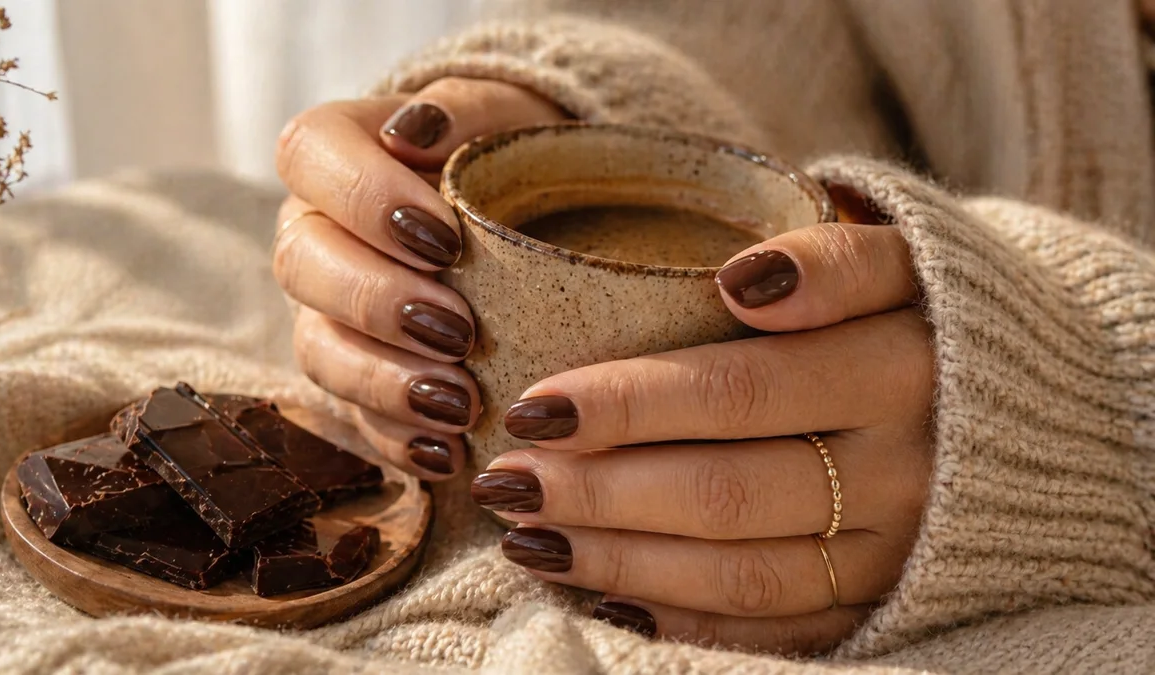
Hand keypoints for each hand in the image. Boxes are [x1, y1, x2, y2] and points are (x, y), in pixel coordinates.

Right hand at [273, 78, 565, 478]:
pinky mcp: (356, 377)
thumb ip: (466, 110)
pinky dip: (399, 437)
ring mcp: (327, 311)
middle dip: (379, 303)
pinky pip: (354, 417)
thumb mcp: (505, 117)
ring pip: (320, 351)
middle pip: (304, 265)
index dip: (363, 198)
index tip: (444, 238)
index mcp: (336, 153)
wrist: (532, 215)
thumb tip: (417, 127)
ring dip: (386, 383)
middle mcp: (315, 232)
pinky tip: (448, 452)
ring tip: (461, 403)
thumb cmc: (512, 156)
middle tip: (459, 328)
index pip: (311, 157)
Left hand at [472, 212, 931, 654]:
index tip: (533, 401)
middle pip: (724, 493)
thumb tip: (740, 279)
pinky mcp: (880, 601)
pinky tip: (604, 595)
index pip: (737, 391)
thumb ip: (835, 256)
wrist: (1034, 407)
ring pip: (738, 574)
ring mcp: (892, 551)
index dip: (627, 403)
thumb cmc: (929, 316)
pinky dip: (682, 620)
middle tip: (505, 478)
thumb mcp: (904, 256)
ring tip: (526, 538)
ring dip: (618, 560)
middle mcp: (902, 472)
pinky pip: (774, 632)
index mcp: (899, 370)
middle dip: (598, 491)